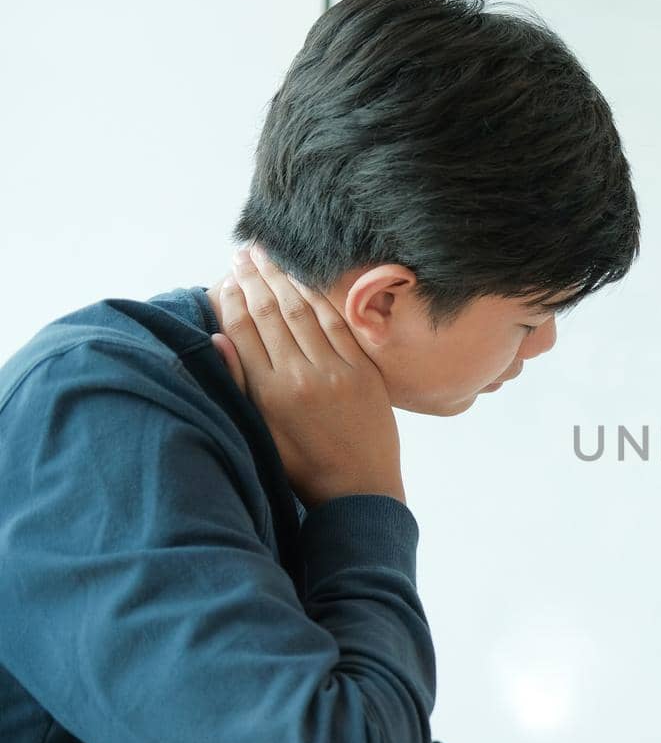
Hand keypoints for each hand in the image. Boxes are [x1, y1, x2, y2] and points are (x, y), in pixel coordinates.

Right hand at [211, 243, 405, 508]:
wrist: (361, 489)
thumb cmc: (303, 467)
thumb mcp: (260, 433)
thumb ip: (239, 384)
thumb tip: (216, 338)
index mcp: (269, 393)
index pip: (243, 331)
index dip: (231, 299)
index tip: (223, 278)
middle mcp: (300, 376)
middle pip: (270, 314)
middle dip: (253, 279)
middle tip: (242, 253)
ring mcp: (335, 370)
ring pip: (302, 311)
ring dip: (282, 279)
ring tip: (266, 255)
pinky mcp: (363, 370)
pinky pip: (336, 323)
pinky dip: (317, 297)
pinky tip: (304, 279)